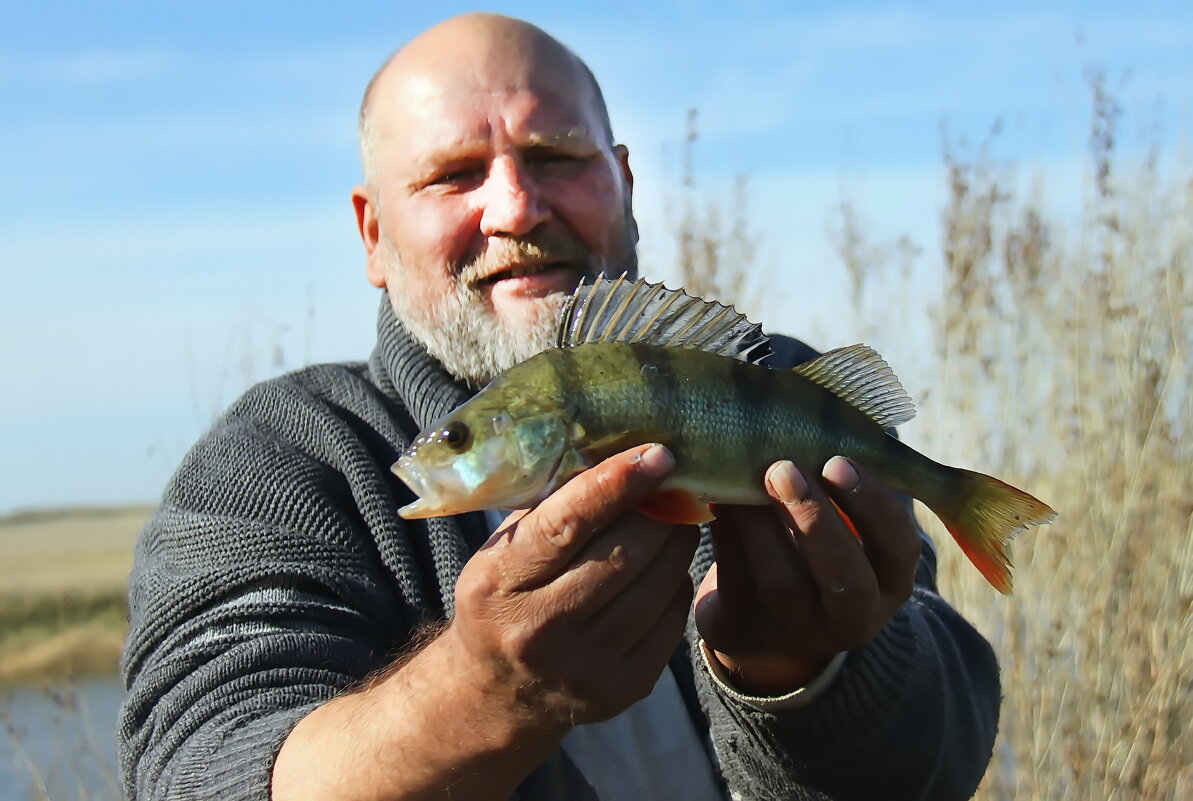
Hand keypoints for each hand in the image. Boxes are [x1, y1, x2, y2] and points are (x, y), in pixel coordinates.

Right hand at [447, 443, 699, 731]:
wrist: (500, 694)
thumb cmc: (505, 600)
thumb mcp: (503, 554)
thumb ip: (550, 511)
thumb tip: (615, 454)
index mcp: (499, 585)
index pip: (566, 525)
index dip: (616, 484)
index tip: (657, 453)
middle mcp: (538, 629)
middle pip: (624, 553)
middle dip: (660, 509)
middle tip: (675, 482)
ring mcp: (584, 665)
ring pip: (657, 585)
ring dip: (677, 542)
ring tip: (677, 519)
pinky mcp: (624, 687)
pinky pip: (672, 619)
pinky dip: (676, 583)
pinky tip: (666, 568)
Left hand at [694, 456, 920, 694]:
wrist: (763, 612)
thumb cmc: (812, 543)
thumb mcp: (845, 523)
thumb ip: (840, 483)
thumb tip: (813, 409)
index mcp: (888, 580)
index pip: (898, 546)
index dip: (872, 503)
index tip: (838, 460)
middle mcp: (852, 614)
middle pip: (845, 578)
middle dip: (814, 518)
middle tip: (782, 467)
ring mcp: (798, 630)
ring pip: (782, 584)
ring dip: (759, 524)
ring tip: (738, 479)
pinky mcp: (748, 628)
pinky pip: (735, 581)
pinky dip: (724, 536)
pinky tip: (711, 496)